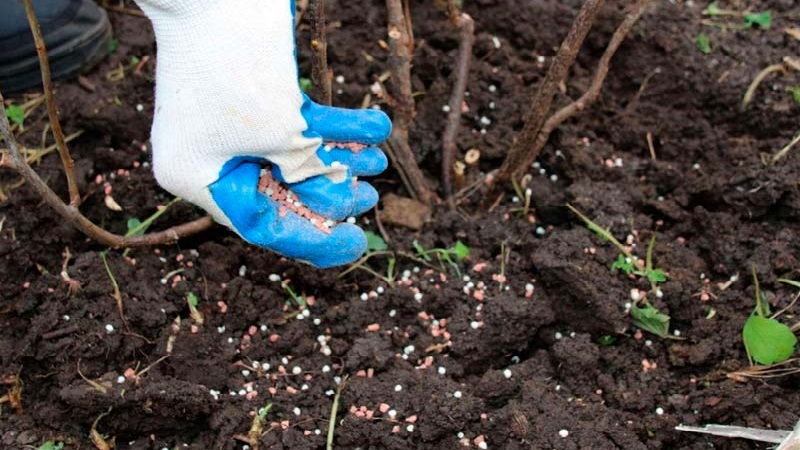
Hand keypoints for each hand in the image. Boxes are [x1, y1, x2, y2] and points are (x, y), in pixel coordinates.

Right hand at [209, 97, 390, 267]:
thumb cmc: (240, 63)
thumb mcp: (280, 134)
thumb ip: (304, 170)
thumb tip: (328, 191)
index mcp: (197, 177)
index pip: (260, 225)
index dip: (313, 239)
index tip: (355, 243)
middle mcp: (210, 155)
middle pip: (280, 192)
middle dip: (330, 193)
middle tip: (368, 196)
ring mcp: (230, 125)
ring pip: (293, 156)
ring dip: (339, 156)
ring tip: (378, 162)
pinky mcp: (254, 98)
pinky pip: (298, 121)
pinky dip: (335, 124)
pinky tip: (375, 126)